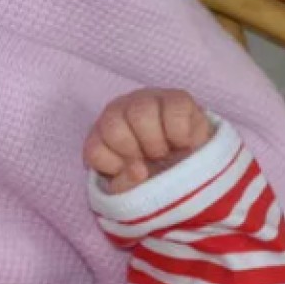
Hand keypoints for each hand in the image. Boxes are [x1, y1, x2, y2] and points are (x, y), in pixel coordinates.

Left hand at [84, 89, 213, 194]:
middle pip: (112, 127)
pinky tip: (182, 143)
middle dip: (132, 151)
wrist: (190, 161)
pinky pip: (173, 111)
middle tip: (148, 160)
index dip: (114, 166)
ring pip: (140, 113)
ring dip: (154, 142)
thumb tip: (138, 171)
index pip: (94, 149)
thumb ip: (125, 185)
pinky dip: (179, 134)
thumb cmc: (152, 173)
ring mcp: (147, 100)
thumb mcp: (133, 186)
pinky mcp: (177, 97)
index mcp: (102, 134)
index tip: (131, 171)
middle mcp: (120, 111)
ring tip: (164, 152)